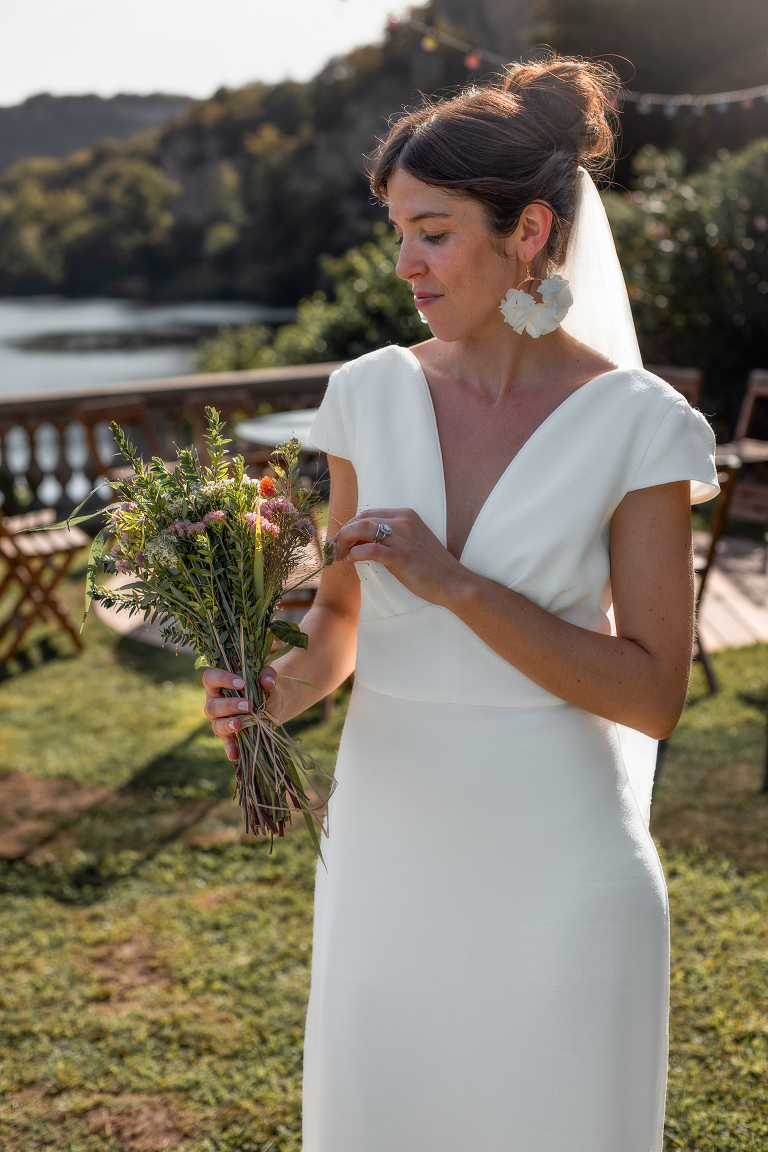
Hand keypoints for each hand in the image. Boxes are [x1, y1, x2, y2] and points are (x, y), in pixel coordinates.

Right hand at [202, 665, 281, 760]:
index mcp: (218, 684)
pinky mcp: (228, 735)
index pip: (210, 678)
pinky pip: (226, 743)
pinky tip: (235, 755)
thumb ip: (267, 674)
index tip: (241, 683)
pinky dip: (230, 749)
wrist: (271, 703)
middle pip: (212, 705)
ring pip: (215, 724)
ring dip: (227, 725)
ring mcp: (219, 720)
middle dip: (229, 706)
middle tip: (248, 705)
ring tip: (239, 724)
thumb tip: (267, 682)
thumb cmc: (262, 685)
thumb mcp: (267, 677)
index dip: (222, 679)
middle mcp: (214, 702)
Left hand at [331, 507, 467, 604]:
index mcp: (405, 515)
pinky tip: (352, 561)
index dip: (350, 526)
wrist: (453, 582)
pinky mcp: (399, 556)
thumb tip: (360, 542)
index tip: (343, 540)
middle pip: (361, 519)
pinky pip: (368, 550)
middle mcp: (402, 521)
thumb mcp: (411, 543)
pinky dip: (355, 554)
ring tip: (340, 555)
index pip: (368, 513)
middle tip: (336, 549)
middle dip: (343, 533)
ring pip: (360, 529)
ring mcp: (401, 538)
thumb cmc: (431, 566)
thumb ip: (390, 538)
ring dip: (344, 541)